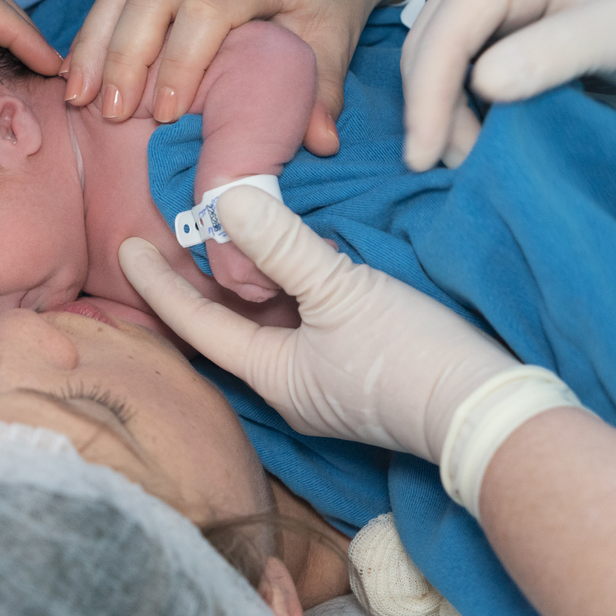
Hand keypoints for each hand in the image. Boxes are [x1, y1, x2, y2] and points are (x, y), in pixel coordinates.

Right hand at [63, 0, 435, 154]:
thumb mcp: (336, 42)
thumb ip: (324, 92)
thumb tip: (321, 144)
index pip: (208, 9)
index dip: (181, 61)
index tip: (167, 113)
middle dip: (123, 57)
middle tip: (109, 112)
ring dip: (96, 43)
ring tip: (79, 95)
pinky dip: (97, 30)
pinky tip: (81, 69)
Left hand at [119, 187, 517, 462]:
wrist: (490, 414)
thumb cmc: (410, 358)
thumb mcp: (341, 291)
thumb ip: (283, 246)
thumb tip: (230, 201)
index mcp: (270, 373)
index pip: (195, 322)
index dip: (157, 283)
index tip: (126, 245)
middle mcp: (286, 380)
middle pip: (226, 320)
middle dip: (200, 276)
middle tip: (175, 228)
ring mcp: (321, 376)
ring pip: (266, 317)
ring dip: (247, 276)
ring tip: (225, 229)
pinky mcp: (354, 365)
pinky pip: (302, 318)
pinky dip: (288, 284)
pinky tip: (293, 253)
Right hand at [402, 0, 615, 170]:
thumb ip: (560, 51)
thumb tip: (484, 83)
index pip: (444, 35)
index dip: (427, 99)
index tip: (425, 158)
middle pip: (426, 50)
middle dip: (432, 112)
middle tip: (463, 164)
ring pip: (430, 63)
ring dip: (442, 114)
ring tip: (474, 154)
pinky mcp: (484, 24)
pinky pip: (449, 69)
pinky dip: (455, 107)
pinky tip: (480, 131)